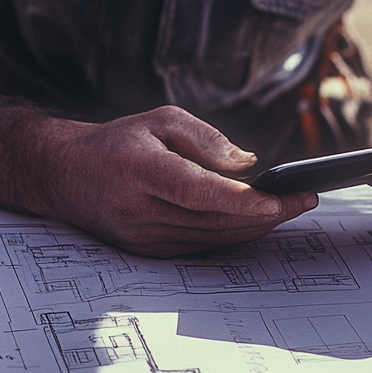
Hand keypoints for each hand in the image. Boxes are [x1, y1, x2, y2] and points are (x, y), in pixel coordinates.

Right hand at [42, 106, 317, 256]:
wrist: (64, 176)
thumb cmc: (118, 142)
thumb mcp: (160, 120)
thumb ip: (206, 139)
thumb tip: (249, 165)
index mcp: (141, 170)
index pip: (203, 193)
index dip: (249, 200)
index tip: (287, 196)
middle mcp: (140, 210)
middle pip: (217, 220)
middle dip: (269, 214)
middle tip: (306, 199)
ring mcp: (142, 237)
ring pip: (214, 238)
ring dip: (256, 227)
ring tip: (290, 208)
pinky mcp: (147, 252)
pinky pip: (201, 246)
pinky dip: (233, 235)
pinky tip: (258, 221)